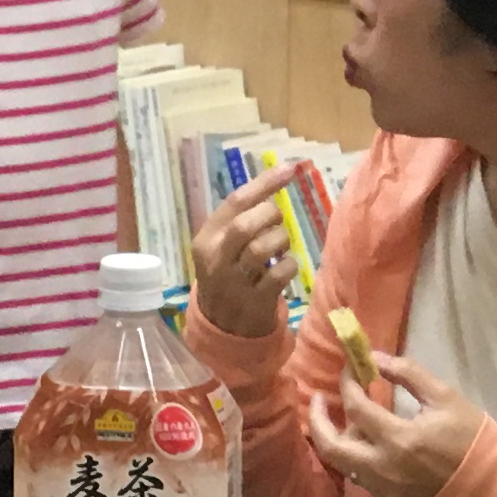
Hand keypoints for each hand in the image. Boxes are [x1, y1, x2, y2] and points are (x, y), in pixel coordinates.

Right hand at [190, 162, 300, 340]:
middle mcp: (215, 259)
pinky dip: (289, 266)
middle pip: (245, 224)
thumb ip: (240, 218)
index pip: (235, 201)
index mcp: (206, 239)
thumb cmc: (228, 276)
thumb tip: (275, 180)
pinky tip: (285, 268)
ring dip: (280, 241)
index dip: (264, 183)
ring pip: (261, 248)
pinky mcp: (253, 302)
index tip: (290, 169)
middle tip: (276, 223)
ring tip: (280, 248)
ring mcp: (233, 283)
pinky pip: (279, 275)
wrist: (223, 327)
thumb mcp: (221, 247)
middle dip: (270, 217)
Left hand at [300, 349, 486, 496]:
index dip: (347, 382)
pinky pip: (362, 477)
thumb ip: (408, 373)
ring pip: (343, 464)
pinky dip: (359, 457)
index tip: (350, 369)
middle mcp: (383, 469)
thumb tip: (375, 358)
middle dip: (317, 419)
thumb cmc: (471, 438)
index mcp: (399, 440)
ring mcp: (383, 491)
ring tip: (347, 420)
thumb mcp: (444, 397)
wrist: (489, 487)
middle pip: (330, 446)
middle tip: (318, 399)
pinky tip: (369, 443)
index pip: (356, 406)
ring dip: (339, 439)